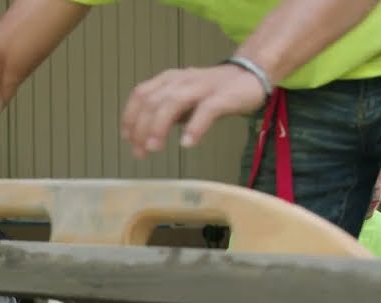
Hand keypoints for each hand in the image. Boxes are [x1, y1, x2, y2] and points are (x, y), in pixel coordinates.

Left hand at [120, 63, 267, 158]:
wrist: (253, 72)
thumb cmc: (215, 90)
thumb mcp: (184, 99)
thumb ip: (166, 113)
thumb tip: (145, 136)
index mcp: (170, 80)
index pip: (141, 94)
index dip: (130, 117)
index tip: (127, 139)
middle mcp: (182, 80)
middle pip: (153, 101)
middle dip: (141, 128)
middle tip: (139, 152)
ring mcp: (202, 87)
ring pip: (172, 102)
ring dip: (159, 126)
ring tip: (154, 148)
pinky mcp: (223, 96)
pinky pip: (206, 110)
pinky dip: (195, 127)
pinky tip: (188, 143)